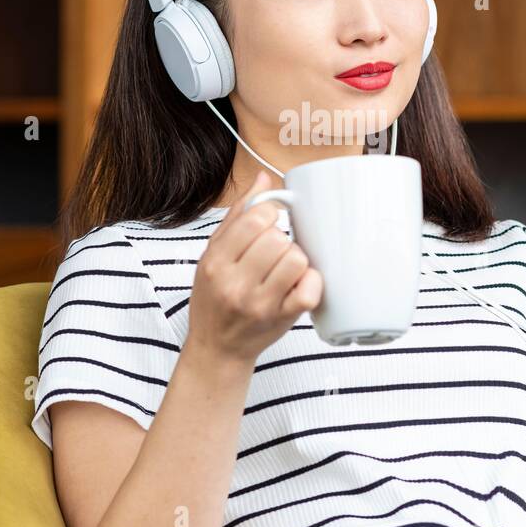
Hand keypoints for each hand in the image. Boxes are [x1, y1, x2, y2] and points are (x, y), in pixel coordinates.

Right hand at [187, 169, 322, 366]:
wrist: (217, 348)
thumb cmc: (215, 298)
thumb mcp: (213, 254)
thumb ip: (238, 216)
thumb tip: (265, 178)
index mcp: (215, 262)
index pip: (255, 220)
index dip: (270, 214)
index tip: (270, 222)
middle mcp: (235, 284)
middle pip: (278, 239)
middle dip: (281, 239)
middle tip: (274, 251)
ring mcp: (260, 304)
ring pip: (296, 260)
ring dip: (296, 259)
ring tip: (284, 268)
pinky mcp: (282, 320)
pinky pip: (309, 291)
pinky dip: (311, 282)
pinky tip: (299, 282)